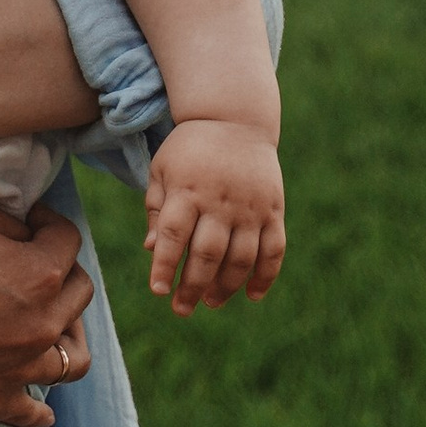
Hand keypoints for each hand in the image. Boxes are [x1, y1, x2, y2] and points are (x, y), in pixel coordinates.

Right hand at [0, 197, 94, 426]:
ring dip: (69, 335)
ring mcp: (21, 367)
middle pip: (79, 293)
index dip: (47, 222)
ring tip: (50, 322)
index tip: (28, 220)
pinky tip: (42, 405)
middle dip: (62, 269)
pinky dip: (40, 408)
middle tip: (32, 260)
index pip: (68, 239)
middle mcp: (43, 325)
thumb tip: (26, 231)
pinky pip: (33, 411)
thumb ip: (9, 219)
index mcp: (41, 275)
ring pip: (74, 357)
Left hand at [145, 118, 285, 315]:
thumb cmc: (190, 148)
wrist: (234, 118)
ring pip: (241, 258)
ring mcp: (250, 207)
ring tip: (211, 302)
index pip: (172, 235)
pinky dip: (266, 276)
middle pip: (206, 254)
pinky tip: (253, 295)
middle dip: (193, 287)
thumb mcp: (163, 169)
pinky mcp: (273, 210)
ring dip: (226, 286)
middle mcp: (219, 202)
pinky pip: (274, 250)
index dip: (165, 265)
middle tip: (182, 308)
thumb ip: (156, 208)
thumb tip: (151, 249)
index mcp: (186, 191)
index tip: (159, 290)